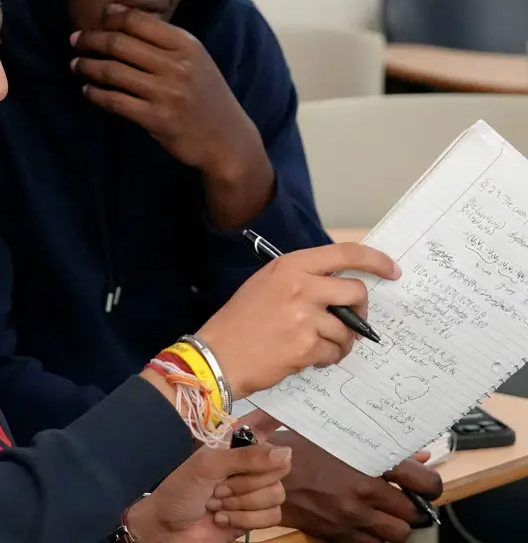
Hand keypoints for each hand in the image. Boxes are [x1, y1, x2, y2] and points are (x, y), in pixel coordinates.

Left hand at [70, 10, 267, 181]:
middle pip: (120, 42)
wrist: (227, 139)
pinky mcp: (156, 118)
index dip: (108, 20)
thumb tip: (119, 16)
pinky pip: (115, 101)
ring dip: (88, 65)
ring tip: (76, 65)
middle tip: (75, 40)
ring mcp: (166, 93)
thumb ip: (164, 41)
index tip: (93, 23)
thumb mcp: (196, 60)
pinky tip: (88, 90)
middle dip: (91, 39)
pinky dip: (96, 93)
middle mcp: (177, 65)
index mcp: (186, 45)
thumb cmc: (206, 96)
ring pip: (113, 71)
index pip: (137, 21)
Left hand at [127, 412, 290, 542]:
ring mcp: (253, 490)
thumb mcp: (208, 466)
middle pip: (278, 466)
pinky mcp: (256, 516)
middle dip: (247, 482)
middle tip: (220, 486)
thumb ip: (246, 457)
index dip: (278, 418)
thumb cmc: (181, 488)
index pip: (264, 422)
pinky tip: (223, 518)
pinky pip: (273, 515)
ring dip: (243, 503)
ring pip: (277, 493)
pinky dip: (246, 520)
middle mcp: (249, 463)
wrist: (168, 529)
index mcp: (235, 442)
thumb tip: (286, 453)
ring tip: (217, 502)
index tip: (294, 415)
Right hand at [195, 244, 400, 398]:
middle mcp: (300, 285)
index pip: (345, 253)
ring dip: (339, 342)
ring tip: (315, 345)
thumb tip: (341, 288)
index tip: (392, 269)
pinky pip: (335, 352)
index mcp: (290, 265)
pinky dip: (326, 358)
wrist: (219, 354)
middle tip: (352, 322)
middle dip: (360, 310)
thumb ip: (302, 280)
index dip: (375, 259)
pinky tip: (305, 357)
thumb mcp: (267, 284)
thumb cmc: (241, 319)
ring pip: (348, 329)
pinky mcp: (306, 345)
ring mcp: (304, 316)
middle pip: (355, 291)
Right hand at [267, 430, 442, 542]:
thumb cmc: (298, 449)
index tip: (427, 484)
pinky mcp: (338, 536)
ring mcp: (351, 520)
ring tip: (384, 511)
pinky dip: (373, 536)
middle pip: (412, 513)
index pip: (421, 481)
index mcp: (364, 466)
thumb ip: (380, 448)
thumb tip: (419, 456)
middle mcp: (363, 496)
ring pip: (396, 534)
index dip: (431, 485)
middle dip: (411, 507)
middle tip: (403, 497)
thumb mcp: (336, 439)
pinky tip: (364, 522)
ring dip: (394, 524)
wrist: (264, 476)